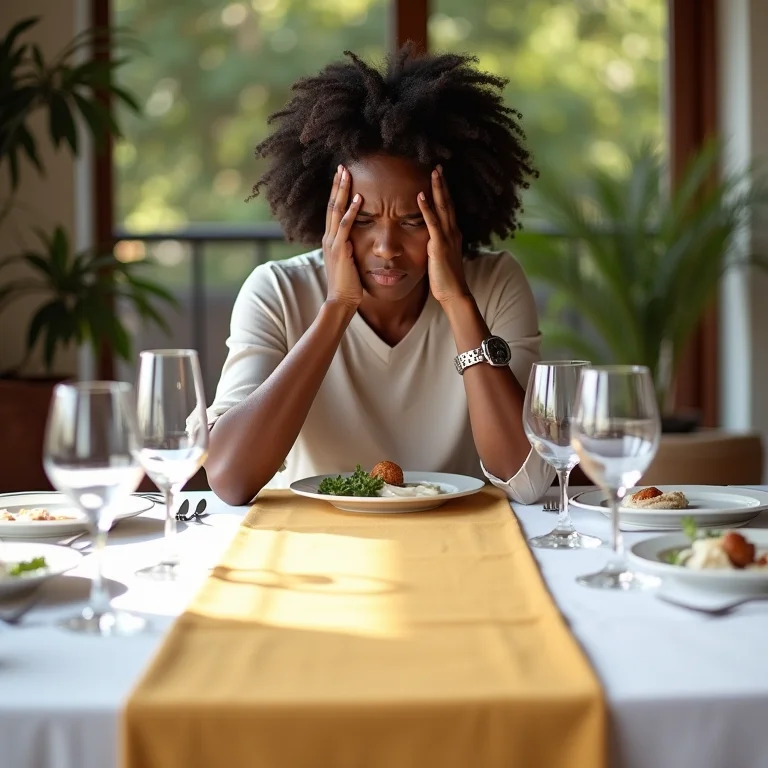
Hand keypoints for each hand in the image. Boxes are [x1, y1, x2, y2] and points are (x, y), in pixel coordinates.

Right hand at [323, 165, 362, 308]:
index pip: (332, 210)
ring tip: (347, 173)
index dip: (336, 192)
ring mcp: (333, 243)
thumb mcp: (347, 261)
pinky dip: (351, 211)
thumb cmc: (348, 283)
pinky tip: (357, 198)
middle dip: (336, 184)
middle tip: (342, 165)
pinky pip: (346, 226)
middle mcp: (329, 238)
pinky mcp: (340, 250)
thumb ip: (348, 247)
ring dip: (342, 191)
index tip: (341, 176)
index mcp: (331, 239)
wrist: (341, 300)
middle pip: (331, 205)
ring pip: (336, 211)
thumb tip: (354, 239)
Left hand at [417, 165, 470, 305]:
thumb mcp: (440, 258)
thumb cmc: (445, 280)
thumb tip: (429, 240)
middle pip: (448, 203)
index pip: (448, 209)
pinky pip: (432, 223)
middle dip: (443, 184)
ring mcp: (447, 238)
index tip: (439, 177)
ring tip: (433, 171)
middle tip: (438, 165)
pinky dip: (427, 208)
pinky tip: (421, 195)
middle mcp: (452, 232)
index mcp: (452, 235)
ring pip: (443, 208)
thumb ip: (436, 245)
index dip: (444, 192)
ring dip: (438, 189)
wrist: (454, 294)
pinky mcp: (439, 246)